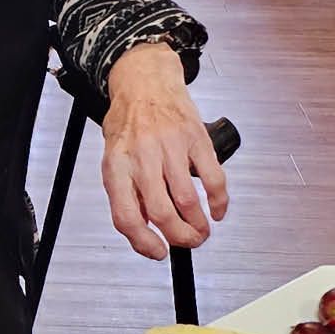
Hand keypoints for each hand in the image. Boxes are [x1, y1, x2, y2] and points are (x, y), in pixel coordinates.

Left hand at [101, 42, 228, 260]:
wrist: (144, 80)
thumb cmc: (128, 121)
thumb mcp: (114, 156)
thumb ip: (127, 189)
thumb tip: (146, 226)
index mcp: (116, 165)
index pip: (125, 215)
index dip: (143, 243)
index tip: (158, 252)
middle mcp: (142, 157)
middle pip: (161, 212)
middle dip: (179, 237)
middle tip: (188, 242)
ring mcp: (170, 146)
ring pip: (188, 200)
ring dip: (199, 225)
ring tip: (201, 230)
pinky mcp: (196, 138)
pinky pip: (213, 178)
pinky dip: (219, 201)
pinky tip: (217, 208)